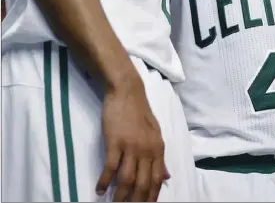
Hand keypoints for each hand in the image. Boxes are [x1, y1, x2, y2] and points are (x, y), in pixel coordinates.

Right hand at [96, 76, 169, 201]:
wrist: (126, 91)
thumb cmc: (139, 112)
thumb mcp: (155, 133)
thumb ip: (159, 156)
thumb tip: (167, 177)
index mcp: (158, 148)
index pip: (156, 180)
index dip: (151, 197)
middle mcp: (147, 150)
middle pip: (142, 184)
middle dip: (136, 202)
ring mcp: (131, 146)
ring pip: (127, 180)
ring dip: (120, 197)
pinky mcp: (115, 142)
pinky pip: (110, 168)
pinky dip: (105, 182)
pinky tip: (99, 190)